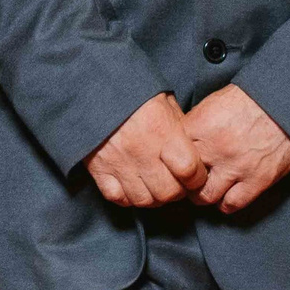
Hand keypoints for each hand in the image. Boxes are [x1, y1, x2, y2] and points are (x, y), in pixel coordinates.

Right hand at [84, 93, 205, 207]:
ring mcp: (118, 163)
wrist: (93, 88)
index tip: (195, 174)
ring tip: (154, 185)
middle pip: (168, 192)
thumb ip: (181, 128)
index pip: (189, 170)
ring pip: (144, 200)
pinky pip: (118, 198)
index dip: (197, 177)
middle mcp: (141, 150)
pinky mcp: (99, 169)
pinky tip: (133, 185)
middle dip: (177, 191)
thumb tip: (195, 151)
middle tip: (175, 182)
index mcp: (161, 130)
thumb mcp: (165, 101)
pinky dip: (127, 197)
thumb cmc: (134, 94)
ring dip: (153, 197)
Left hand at [183, 84, 289, 212]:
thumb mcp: (215, 102)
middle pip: (184, 178)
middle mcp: (215, 148)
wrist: (288, 103)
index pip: (169, 153)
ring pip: (205, 196)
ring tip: (207, 189)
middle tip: (189, 180)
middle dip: (184, 181)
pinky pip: (231, 204)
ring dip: (203, 195)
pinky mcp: (257, 180)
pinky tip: (227, 194)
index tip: (175, 163)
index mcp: (201, 125)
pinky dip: (226, 203)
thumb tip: (181, 140)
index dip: (171, 160)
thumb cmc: (252, 98)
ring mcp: (236, 166)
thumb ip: (196, 124)